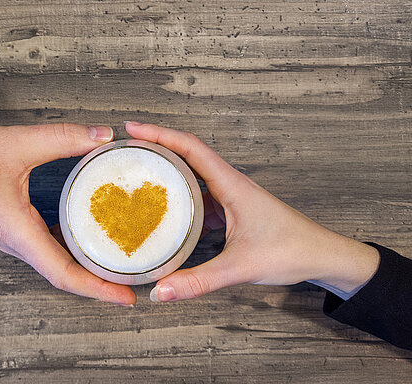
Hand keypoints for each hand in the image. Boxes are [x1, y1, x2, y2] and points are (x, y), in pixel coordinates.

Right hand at [0, 114, 135, 304]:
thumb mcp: (14, 144)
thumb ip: (62, 138)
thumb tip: (102, 136)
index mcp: (16, 233)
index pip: (63, 274)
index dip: (97, 289)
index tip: (127, 298)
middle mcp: (14, 243)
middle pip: (63, 274)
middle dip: (99, 282)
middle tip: (134, 280)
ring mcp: (10, 237)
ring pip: (53, 261)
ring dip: (85, 266)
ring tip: (117, 260)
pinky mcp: (8, 226)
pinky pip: (43, 244)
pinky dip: (68, 245)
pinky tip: (85, 231)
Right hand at [125, 122, 379, 301]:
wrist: (321, 256)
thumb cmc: (290, 251)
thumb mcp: (240, 267)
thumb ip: (199, 280)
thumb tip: (160, 291)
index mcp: (232, 185)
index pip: (191, 148)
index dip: (160, 135)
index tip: (134, 129)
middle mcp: (229, 184)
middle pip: (188, 154)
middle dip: (157, 145)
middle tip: (128, 148)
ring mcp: (230, 196)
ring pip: (193, 175)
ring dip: (168, 169)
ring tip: (139, 173)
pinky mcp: (231, 210)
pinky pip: (200, 196)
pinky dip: (180, 196)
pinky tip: (165, 209)